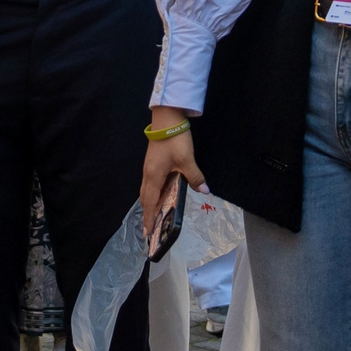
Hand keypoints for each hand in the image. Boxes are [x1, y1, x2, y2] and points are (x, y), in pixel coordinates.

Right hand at [139, 105, 203, 243]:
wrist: (167, 118)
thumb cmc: (175, 140)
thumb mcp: (187, 160)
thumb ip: (195, 177)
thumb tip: (204, 191)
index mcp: (154, 176)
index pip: (149, 202)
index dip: (148, 217)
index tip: (147, 232)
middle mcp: (148, 174)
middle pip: (145, 197)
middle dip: (148, 213)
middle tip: (151, 227)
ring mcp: (149, 167)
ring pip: (147, 190)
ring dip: (150, 202)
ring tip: (156, 214)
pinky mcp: (153, 162)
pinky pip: (151, 182)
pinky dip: (154, 192)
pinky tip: (162, 193)